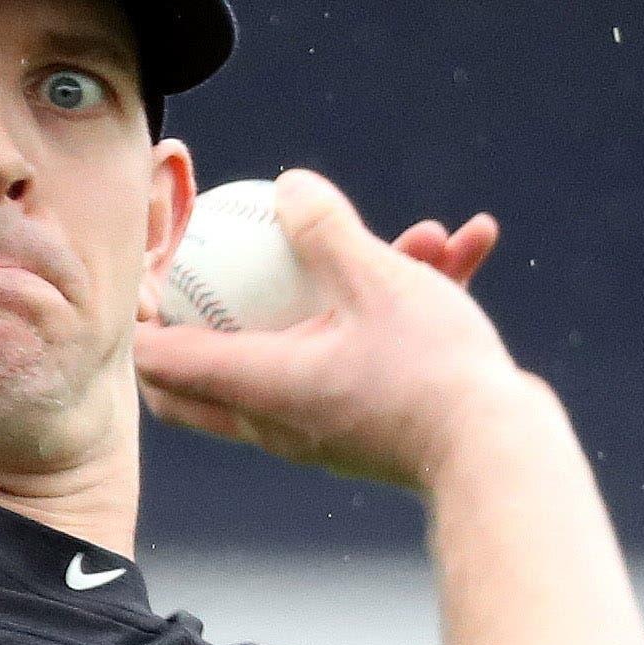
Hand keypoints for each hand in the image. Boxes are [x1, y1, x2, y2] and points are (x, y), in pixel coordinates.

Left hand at [133, 168, 551, 492]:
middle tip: (219, 266)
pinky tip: (467, 250)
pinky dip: (400, 312)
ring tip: (422, 237)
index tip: (148, 271)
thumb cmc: (430, 374)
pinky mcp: (371, 428)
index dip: (141, 316)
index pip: (160, 361)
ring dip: (350, 290)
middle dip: (209, 315)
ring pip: (311, 347)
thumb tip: (288, 187)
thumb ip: (325, 228)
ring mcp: (321, 430)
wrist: (502, 457)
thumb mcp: (375, 279)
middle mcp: (275, 420)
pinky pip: (366, 358)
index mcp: (257, 386)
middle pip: (205, 375)